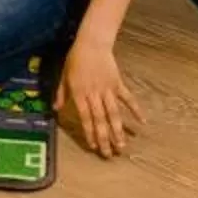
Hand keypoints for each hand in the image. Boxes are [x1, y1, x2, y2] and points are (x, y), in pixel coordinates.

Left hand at [55, 40, 141, 157]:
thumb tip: (55, 109)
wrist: (92, 43)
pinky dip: (135, 110)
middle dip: (105, 138)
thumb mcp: (64, 76)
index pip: (85, 117)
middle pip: (100, 119)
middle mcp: (94, 94)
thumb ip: (61, 93)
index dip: (90, 132)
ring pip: (114, 113)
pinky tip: (142, 122)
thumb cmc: (76, 59)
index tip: (93, 146)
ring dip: (118, 130)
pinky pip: (128, 99)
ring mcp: (107, 89)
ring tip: (122, 145)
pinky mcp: (118, 84)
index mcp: (80, 93)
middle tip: (109, 154)